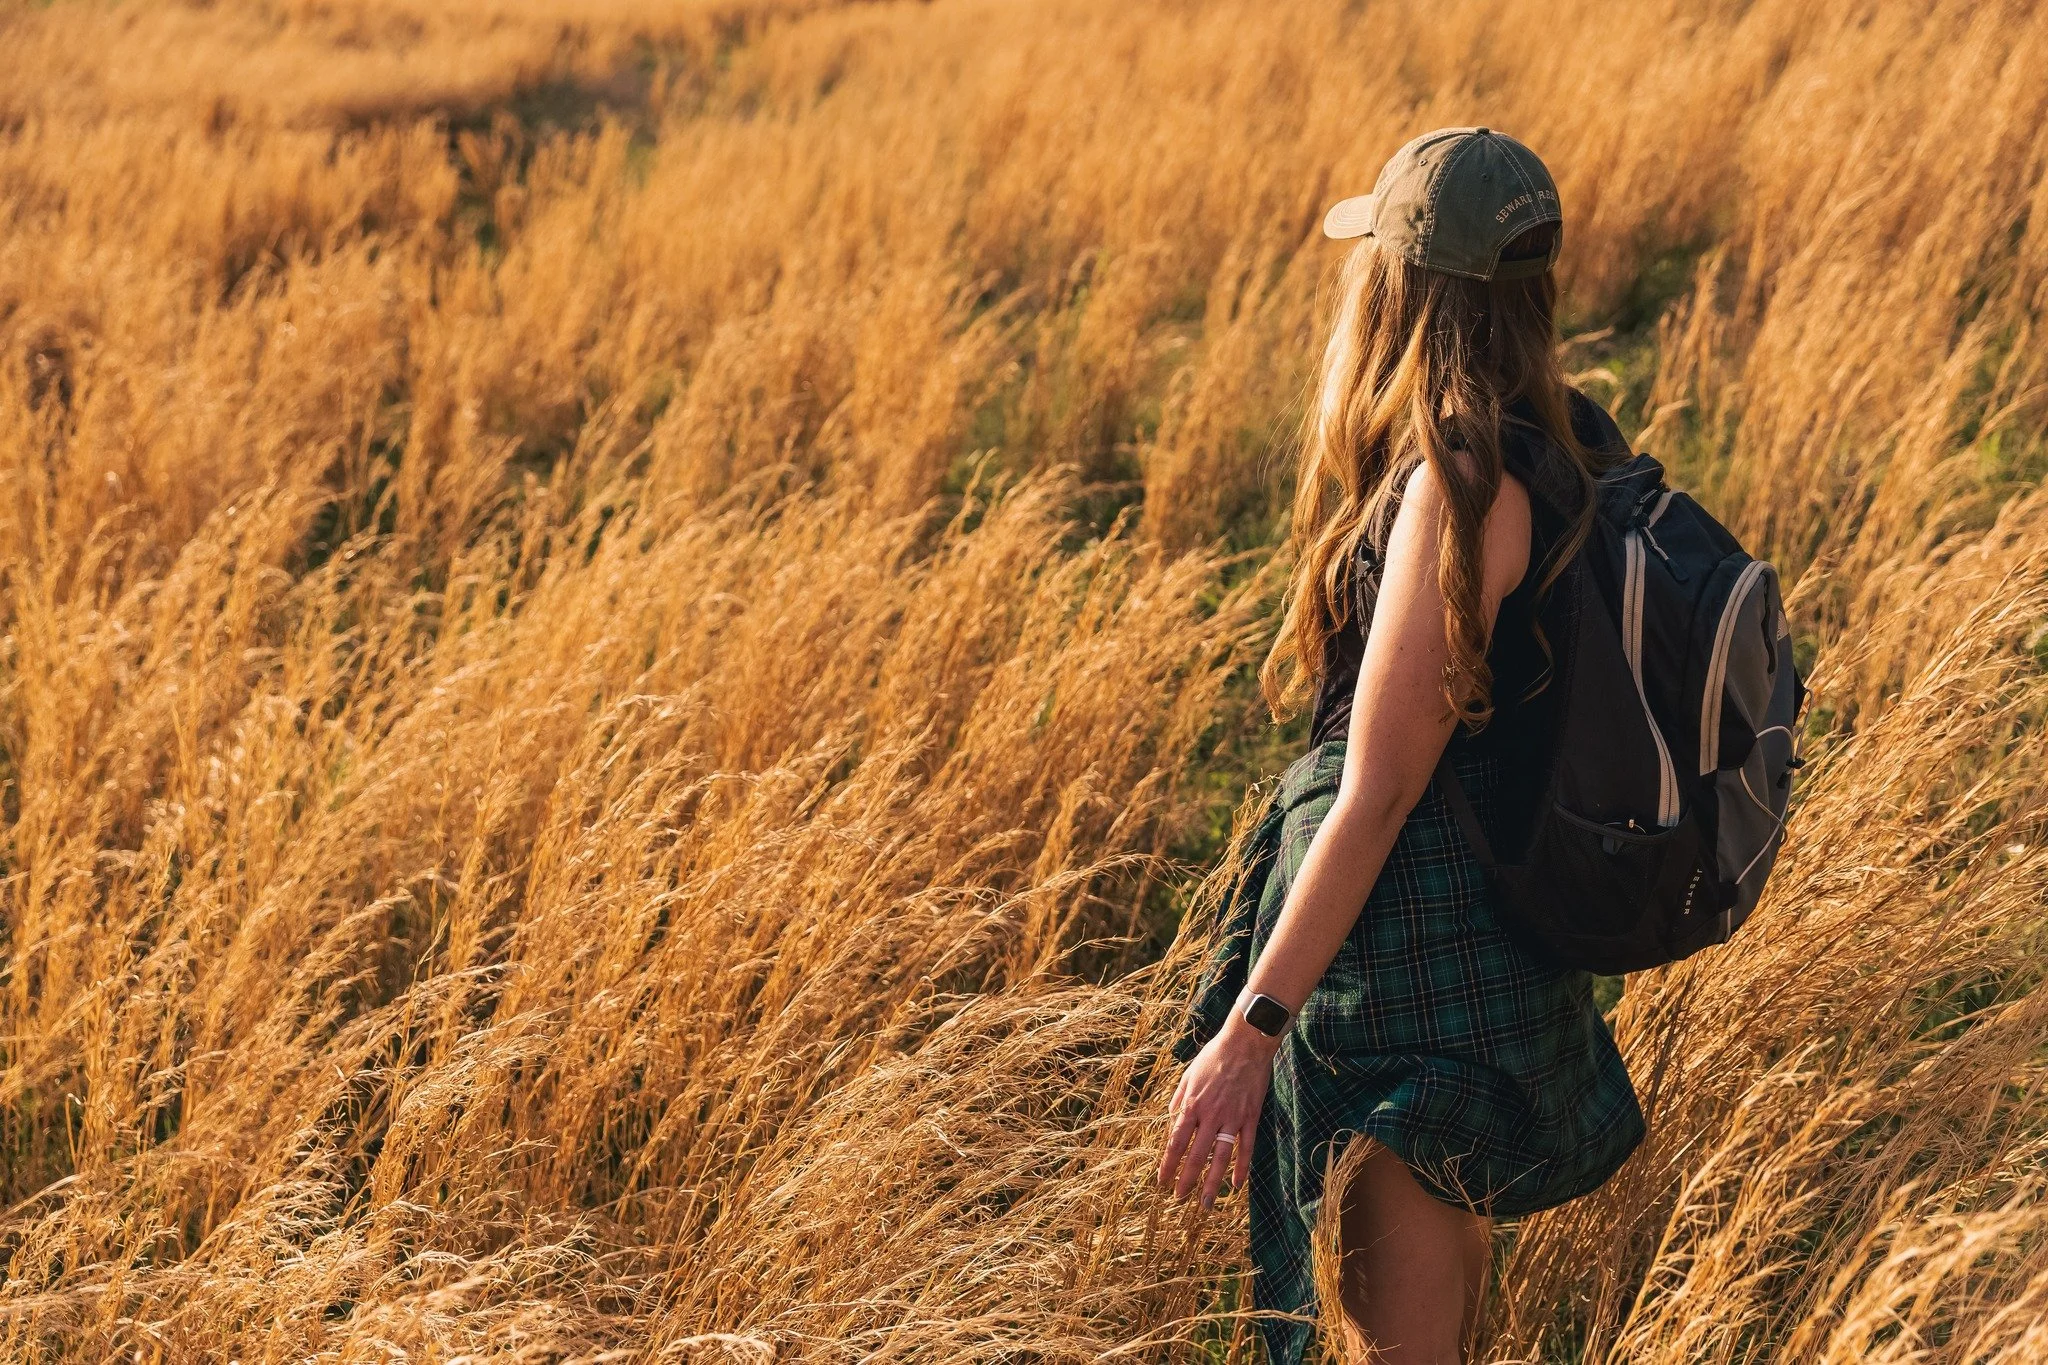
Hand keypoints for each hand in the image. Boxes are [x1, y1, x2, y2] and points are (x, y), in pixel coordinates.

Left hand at [1157, 1011, 1280, 1207]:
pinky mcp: (1250, 1117)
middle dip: (1186, 1180)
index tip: (1161, 1181)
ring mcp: (1232, 1118)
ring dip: (1212, 1183)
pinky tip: (1236, 1185)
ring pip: (1221, 1158)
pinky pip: (1246, 1148)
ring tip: (1206, 1204)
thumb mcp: (1187, 1075)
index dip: (1168, 1164)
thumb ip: (1179, 1099)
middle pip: (1196, 1156)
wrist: (1245, 1044)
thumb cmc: (1213, 1057)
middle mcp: (1210, 1115)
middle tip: (1179, 1199)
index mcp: (1192, 1105)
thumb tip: (1171, 1120)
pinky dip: (1242, 1168)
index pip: (1176, 1142)